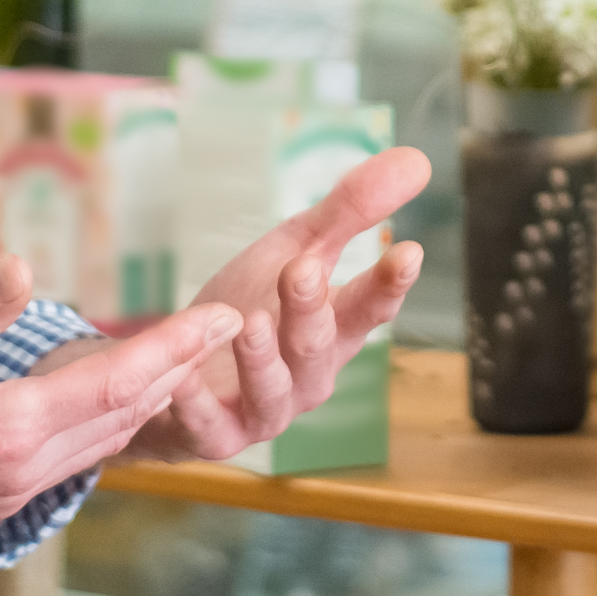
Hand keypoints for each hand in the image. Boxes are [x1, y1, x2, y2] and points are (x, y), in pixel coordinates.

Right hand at [0, 256, 236, 567]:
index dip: (174, 347)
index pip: (115, 383)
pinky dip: (115, 417)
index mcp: (3, 431)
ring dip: (153, 395)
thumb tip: (24, 266)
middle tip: (230, 322)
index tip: (222, 315)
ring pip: (107, 439)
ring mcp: (13, 489)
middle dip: (183, 367)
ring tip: (194, 350)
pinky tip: (126, 392)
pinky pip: (79, 453)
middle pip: (127, 414)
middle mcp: (22, 470)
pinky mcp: (0, 492)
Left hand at [87, 145, 431, 464]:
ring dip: (262, 360)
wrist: (180, 364)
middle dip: (311, 310)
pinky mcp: (215, 435)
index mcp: (335, 330)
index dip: (390, 284)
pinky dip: (195, 406)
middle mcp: (308, 376)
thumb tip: (416, 160)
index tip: (407, 252)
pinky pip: (208, 427)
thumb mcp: (295, 248)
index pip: (370, 307)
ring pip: (272, 392)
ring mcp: (264, 410)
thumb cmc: (249, 305)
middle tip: (302, 268)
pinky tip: (182, 375)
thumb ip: (349, 210)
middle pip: (318, 347)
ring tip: (251, 322)